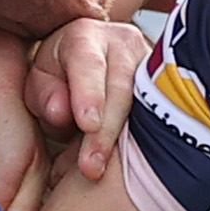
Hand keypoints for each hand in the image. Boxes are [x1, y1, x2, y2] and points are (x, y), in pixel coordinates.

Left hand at [27, 15, 147, 182]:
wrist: (89, 75)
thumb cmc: (60, 81)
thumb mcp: (41, 84)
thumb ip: (45, 96)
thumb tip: (61, 112)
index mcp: (85, 37)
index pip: (88, 63)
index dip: (89, 93)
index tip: (87, 124)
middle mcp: (125, 44)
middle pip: (123, 87)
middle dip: (108, 130)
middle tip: (92, 168)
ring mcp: (152, 65)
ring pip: (147, 103)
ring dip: (130, 143)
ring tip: (109, 173)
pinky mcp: (168, 88)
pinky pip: (163, 116)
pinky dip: (149, 144)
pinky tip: (140, 169)